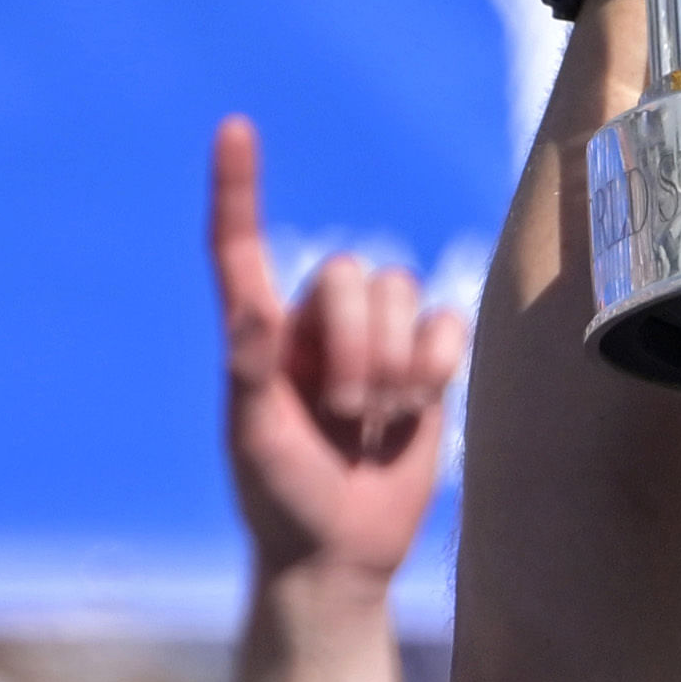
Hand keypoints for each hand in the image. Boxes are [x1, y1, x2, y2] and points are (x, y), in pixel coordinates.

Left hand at [210, 121, 459, 593]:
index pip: (240, 247)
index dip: (238, 188)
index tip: (234, 129)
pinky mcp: (424, 362)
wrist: (340, 552)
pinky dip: (436, 366)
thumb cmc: (280, 501)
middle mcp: (314, 322)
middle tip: (343, 411)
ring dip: (395, 364)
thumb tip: (249, 306)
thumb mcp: (252, 442)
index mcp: (259, 332)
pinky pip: (445, 322)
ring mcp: (373, 339)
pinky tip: (415, 409)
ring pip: (403, 292)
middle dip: (358, 345)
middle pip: (354, 273)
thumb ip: (248, 372)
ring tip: (373, 420)